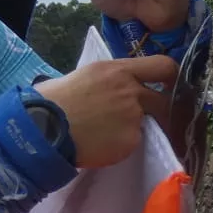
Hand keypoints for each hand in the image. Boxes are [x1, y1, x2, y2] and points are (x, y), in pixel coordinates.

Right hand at [35, 56, 177, 167]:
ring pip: (146, 124)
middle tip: (151, 121)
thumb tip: (105, 89)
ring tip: (108, 136)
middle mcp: (130, 90)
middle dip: (161, 112)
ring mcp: (133, 117)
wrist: (41, 129)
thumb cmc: (48, 101)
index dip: (171, 78)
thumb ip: (102, 82)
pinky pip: (132, 143)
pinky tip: (101, 146)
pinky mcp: (130, 141)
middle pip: (164, 100)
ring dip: (133, 130)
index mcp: (116, 70)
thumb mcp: (78, 78)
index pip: (162, 66)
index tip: (169, 88)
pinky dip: (120, 146)